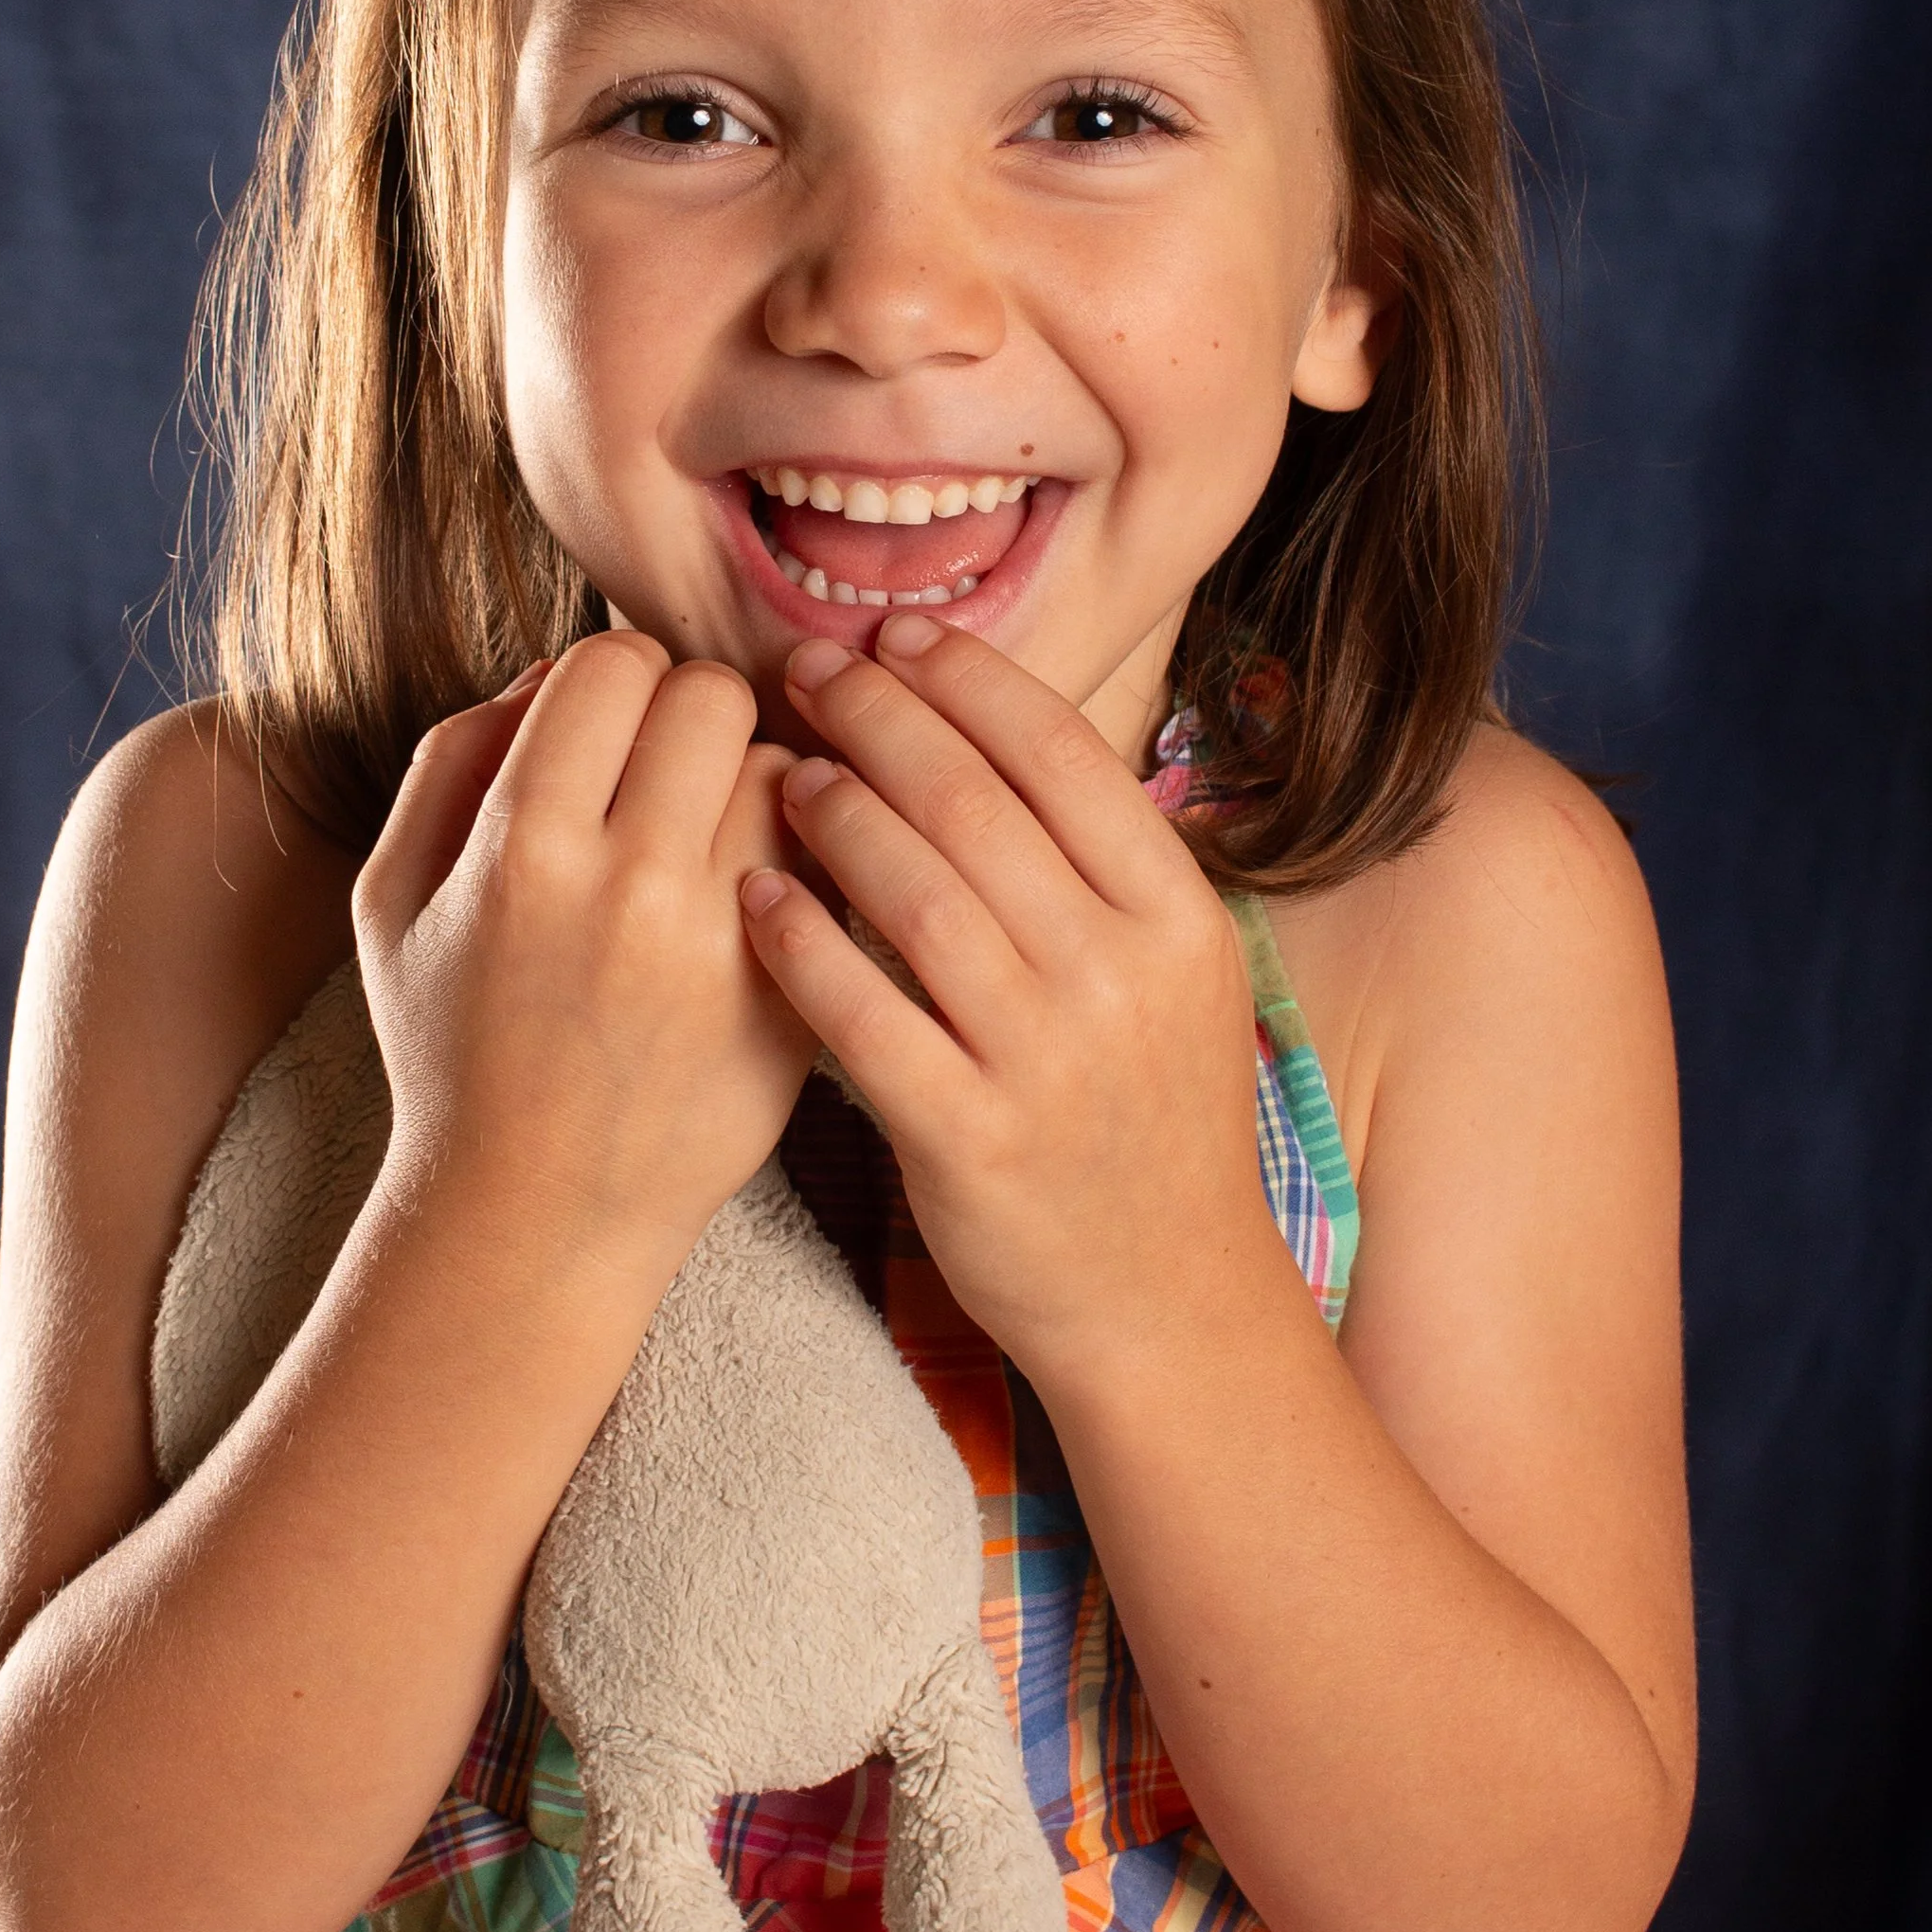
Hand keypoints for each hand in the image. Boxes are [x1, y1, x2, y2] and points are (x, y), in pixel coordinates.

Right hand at [354, 632, 814, 1288]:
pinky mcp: (789, 994)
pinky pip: (826, 863)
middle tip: (670, 774)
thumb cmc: (455, 1046)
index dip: (614, 681)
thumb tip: (549, 673)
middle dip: (691, 717)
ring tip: (712, 840)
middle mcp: (630, 885)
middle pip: (711, 696)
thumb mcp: (393, 900)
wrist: (535, 1213)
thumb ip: (450, 763)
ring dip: (751, 786)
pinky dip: (797, 860)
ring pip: (782, 771)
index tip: (609, 731)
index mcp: (521, 847)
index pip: (613, 662)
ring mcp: (723, 944)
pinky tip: (757, 895)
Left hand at [740, 621, 1273, 1383]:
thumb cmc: (1146, 1119)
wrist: (1167, 1296)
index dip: (965, 680)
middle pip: (979, 804)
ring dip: (837, 814)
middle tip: (808, 670)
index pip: (1061, 755)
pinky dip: (804, 945)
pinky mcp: (971, 1140)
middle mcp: (1119, 977)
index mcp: (1176, 917)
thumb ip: (1099, 867)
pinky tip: (755, 894)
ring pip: (920, 896)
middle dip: (880, 718)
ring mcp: (1047, 1061)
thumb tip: (990, 725)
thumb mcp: (1171, 978)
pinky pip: (867, 1017)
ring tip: (780, 770)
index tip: (894, 636)